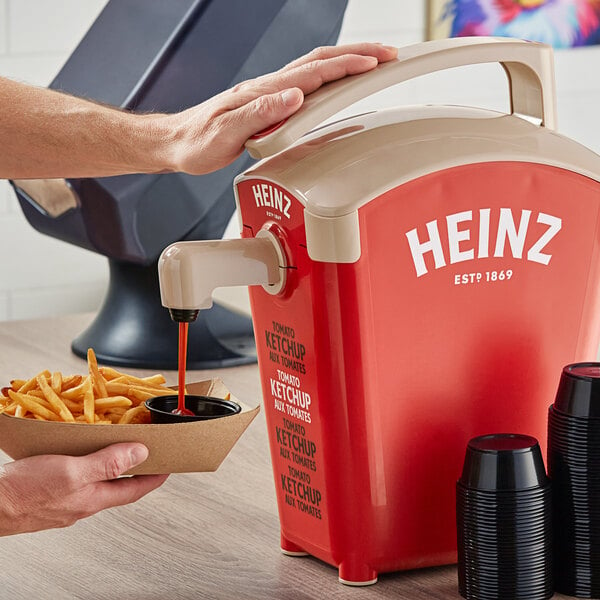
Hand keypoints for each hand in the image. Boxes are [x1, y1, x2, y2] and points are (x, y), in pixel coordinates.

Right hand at [0, 443, 166, 534]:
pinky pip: (79, 479)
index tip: (170, 466)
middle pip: (120, 486)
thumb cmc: (26, 492)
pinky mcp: (51, 495)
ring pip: (99, 482)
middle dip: (136, 469)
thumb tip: (140, 454)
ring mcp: (67, 501)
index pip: (136, 490)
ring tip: (118, 448)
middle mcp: (83, 503)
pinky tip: (82, 454)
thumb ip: (107, 463)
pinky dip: (89, 465)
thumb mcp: (72, 472)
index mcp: (94, 498)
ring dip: (112, 465)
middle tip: (148, 453)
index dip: (156, 477)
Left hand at [164, 42, 397, 174]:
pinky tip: (338, 82)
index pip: (314, 72)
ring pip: (316, 69)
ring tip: (373, 62)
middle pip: (321, 61)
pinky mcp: (269, 104)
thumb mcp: (228, 131)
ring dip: (347, 62)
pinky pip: (307, 84)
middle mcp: (270, 87)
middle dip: (358, 54)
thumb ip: (262, 113)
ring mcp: (270, 94)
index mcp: (265, 92)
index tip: (376, 62)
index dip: (348, 65)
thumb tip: (296, 96)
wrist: (179, 142)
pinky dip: (330, 77)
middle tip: (388, 54)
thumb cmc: (199, 140)